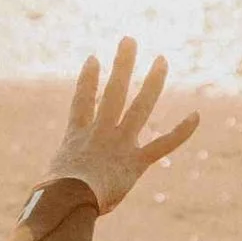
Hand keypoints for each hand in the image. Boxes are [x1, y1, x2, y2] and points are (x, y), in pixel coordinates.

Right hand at [37, 39, 196, 216]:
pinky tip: (196, 115)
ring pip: (140, 106)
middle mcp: (100, 132)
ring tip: (161, 59)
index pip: (82, 100)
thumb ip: (56, 181)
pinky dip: (181, 132)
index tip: (94, 59)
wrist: (67, 199)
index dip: (88, 79)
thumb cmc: (51, 198)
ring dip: (152, 81)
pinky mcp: (136, 162)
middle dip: (123, 64)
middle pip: (113, 91)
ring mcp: (120, 143)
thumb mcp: (51, 183)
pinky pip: (163, 144)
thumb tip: (45, 197)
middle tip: (129, 40)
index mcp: (77, 135)